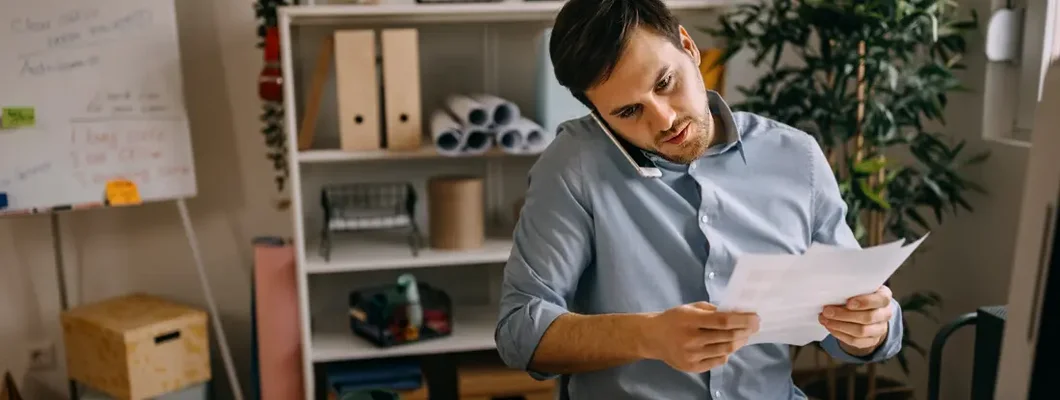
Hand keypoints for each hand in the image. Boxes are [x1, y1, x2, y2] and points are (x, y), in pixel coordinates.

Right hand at [639, 302, 759, 372]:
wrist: (652, 337)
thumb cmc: (674, 319)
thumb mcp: (690, 308)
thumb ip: (712, 310)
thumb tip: (737, 314)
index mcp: (690, 320)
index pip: (723, 321)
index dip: (742, 320)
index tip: (756, 318)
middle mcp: (691, 339)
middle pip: (727, 337)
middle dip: (745, 331)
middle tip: (755, 326)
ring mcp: (691, 355)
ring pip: (725, 350)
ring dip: (738, 342)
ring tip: (743, 336)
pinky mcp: (692, 367)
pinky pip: (718, 361)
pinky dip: (727, 353)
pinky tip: (728, 346)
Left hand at [819, 285, 893, 355]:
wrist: (867, 312)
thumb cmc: (859, 296)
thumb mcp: (858, 289)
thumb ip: (850, 289)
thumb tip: (831, 293)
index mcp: (884, 297)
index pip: (881, 299)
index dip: (865, 302)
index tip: (848, 303)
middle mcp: (885, 314)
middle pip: (868, 317)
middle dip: (844, 315)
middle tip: (827, 311)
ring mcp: (880, 329)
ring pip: (861, 331)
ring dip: (839, 326)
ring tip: (825, 319)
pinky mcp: (871, 341)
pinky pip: (856, 341)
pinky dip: (840, 334)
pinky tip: (830, 327)